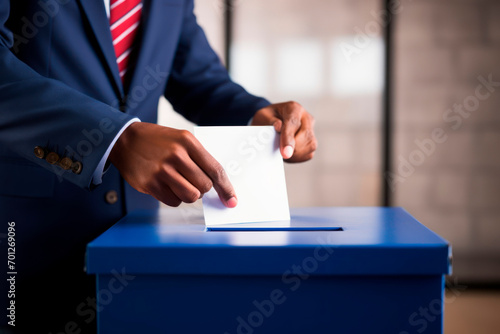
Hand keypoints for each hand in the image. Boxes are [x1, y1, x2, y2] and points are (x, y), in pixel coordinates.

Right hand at [109, 122, 236, 207]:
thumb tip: (218, 184)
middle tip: (193, 181)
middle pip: (204, 186)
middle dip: (203, 189)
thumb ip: (199, 158)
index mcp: (188, 142)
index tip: (231, 200)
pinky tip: (166, 186)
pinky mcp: (150, 184)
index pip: (215, 169)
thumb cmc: (157, 141)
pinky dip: (174, 198)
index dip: (226, 188)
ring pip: (191, 196)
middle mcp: (176, 155)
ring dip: (189, 194)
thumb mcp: (181, 139)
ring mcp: (162, 170)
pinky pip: (173, 201)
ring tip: (180, 183)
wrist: (125, 140)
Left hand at [251, 101, 316, 161]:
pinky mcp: (311, 142)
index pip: (293, 123)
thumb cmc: (267, 119)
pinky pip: (308, 153)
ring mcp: (311, 129)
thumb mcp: (262, 116)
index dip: (288, 138)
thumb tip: (279, 127)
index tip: (285, 152)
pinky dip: (297, 157)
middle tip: (280, 154)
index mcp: (293, 108)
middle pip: (306, 135)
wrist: (272, 122)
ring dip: (296, 154)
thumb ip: (270, 121)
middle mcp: (305, 117)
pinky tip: (288, 155)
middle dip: (293, 148)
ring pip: (310, 145)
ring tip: (282, 153)